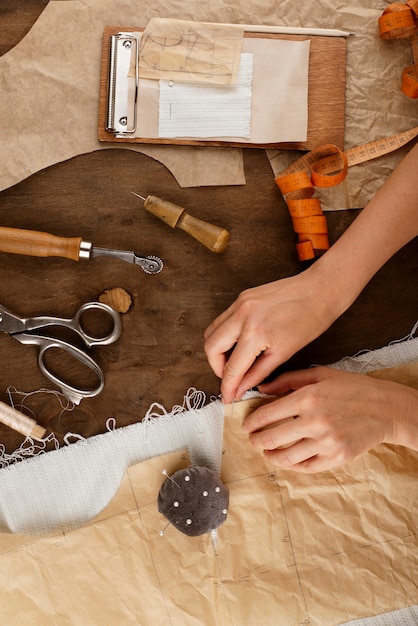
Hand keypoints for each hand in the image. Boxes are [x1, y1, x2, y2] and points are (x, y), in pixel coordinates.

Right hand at [204, 269, 340, 403]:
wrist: (320, 290)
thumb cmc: (310, 320)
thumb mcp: (284, 353)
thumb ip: (258, 373)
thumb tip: (241, 387)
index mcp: (256, 333)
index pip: (231, 367)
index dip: (227, 386)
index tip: (227, 397)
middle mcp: (242, 315)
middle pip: (210, 347)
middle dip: (216, 367)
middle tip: (230, 378)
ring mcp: (239, 303)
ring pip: (212, 331)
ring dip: (217, 350)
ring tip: (234, 361)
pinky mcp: (242, 296)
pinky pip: (222, 319)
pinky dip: (224, 334)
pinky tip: (240, 344)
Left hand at [242, 366, 413, 472]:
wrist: (386, 408)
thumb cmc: (352, 388)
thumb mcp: (320, 375)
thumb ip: (288, 380)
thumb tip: (262, 388)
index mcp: (307, 398)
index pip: (266, 415)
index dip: (251, 422)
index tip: (247, 425)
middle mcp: (314, 422)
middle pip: (270, 439)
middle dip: (256, 441)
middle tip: (253, 440)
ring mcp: (326, 443)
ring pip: (285, 457)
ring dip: (270, 456)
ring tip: (267, 452)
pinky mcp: (336, 458)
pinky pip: (305, 467)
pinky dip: (292, 465)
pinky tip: (287, 459)